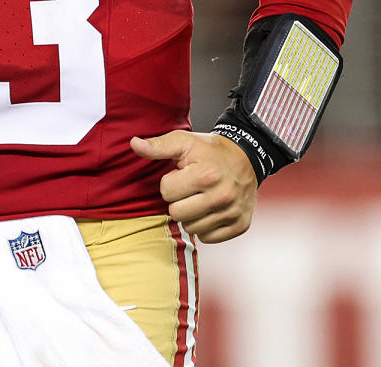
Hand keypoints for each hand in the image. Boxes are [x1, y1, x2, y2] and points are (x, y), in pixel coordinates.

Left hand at [130, 130, 256, 242]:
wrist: (246, 157)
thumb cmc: (210, 151)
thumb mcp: (184, 142)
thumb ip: (158, 145)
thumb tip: (133, 144)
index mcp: (205, 175)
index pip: (166, 192)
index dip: (170, 183)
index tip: (183, 176)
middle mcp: (221, 196)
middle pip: (176, 214)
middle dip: (179, 201)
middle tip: (190, 189)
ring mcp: (232, 212)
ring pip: (191, 229)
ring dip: (191, 216)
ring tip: (200, 199)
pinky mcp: (240, 225)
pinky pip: (208, 238)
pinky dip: (206, 227)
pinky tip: (211, 210)